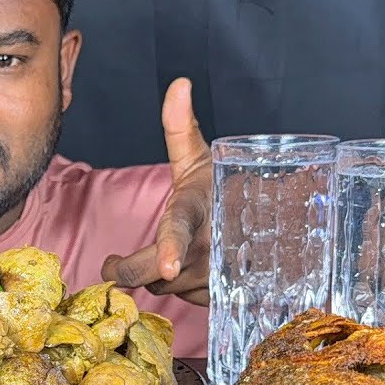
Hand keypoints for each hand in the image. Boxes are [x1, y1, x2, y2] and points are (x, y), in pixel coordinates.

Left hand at [102, 77, 210, 305]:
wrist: (269, 222)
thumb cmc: (218, 189)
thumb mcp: (196, 159)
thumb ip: (179, 127)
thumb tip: (179, 84)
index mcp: (196, 210)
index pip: (179, 230)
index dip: (171, 248)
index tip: (168, 264)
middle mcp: (209, 247)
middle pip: (153, 273)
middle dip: (133, 268)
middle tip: (115, 261)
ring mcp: (219, 276)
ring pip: (168, 287)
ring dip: (164, 275)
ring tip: (177, 251)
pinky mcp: (225, 297)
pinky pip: (188, 300)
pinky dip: (184, 287)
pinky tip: (193, 268)